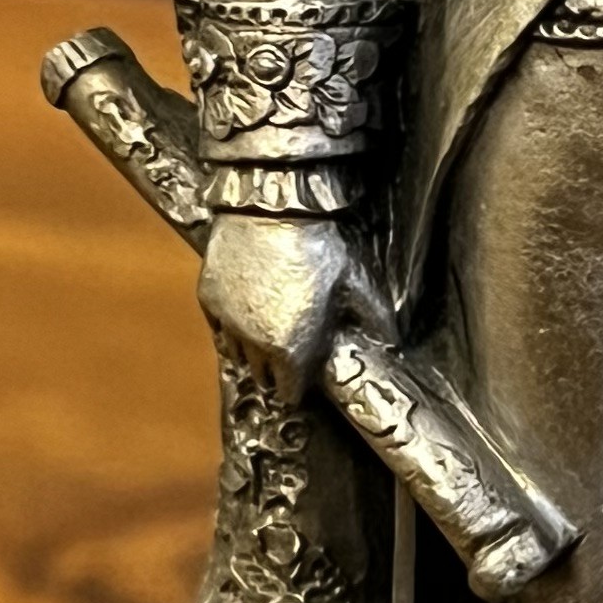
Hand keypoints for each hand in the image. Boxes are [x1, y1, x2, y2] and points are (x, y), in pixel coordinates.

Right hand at [197, 214, 388, 392]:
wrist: (274, 209)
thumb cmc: (319, 248)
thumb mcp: (355, 283)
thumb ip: (373, 317)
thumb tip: (394, 340)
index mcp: (291, 349)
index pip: (290, 393)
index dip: (298, 388)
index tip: (303, 378)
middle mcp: (255, 343)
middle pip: (262, 377)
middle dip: (276, 372)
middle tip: (287, 357)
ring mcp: (228, 321)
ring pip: (236, 355)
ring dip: (251, 352)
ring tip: (265, 338)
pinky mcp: (208, 298)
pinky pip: (217, 328)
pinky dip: (228, 329)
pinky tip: (243, 317)